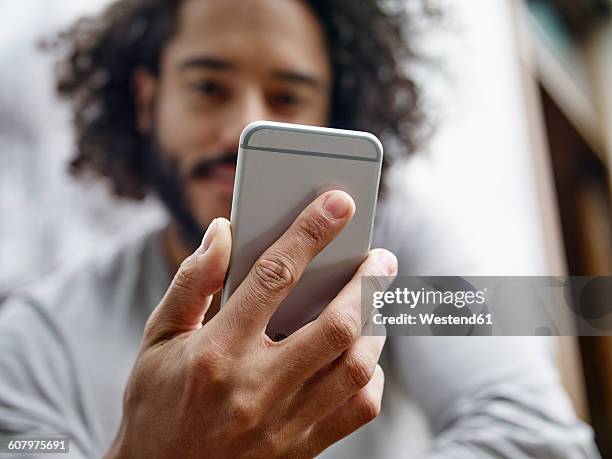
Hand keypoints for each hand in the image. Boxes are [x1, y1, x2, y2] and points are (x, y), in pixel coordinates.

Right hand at [105, 190, 397, 458]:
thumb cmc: (157, 403)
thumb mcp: (159, 338)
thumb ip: (193, 281)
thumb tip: (223, 230)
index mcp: (216, 351)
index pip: (273, 276)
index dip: (310, 232)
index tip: (340, 202)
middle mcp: (256, 386)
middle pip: (334, 324)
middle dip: (368, 282)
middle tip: (383, 257)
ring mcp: (285, 421)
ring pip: (355, 366)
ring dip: (377, 324)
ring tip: (379, 300)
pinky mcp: (303, 446)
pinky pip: (358, 409)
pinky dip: (371, 375)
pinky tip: (363, 355)